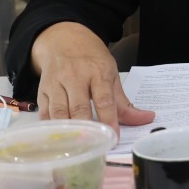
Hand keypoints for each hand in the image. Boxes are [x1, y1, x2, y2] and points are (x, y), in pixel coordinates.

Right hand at [31, 22, 155, 134]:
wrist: (64, 41)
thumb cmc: (92, 60)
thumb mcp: (111, 74)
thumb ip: (124, 101)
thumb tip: (146, 118)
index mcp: (98, 72)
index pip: (104, 100)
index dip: (109, 120)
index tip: (114, 137)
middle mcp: (75, 77)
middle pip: (79, 107)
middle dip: (86, 128)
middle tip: (94, 145)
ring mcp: (56, 84)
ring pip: (59, 112)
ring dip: (67, 131)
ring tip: (77, 147)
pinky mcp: (41, 91)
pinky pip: (45, 113)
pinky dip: (52, 128)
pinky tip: (59, 140)